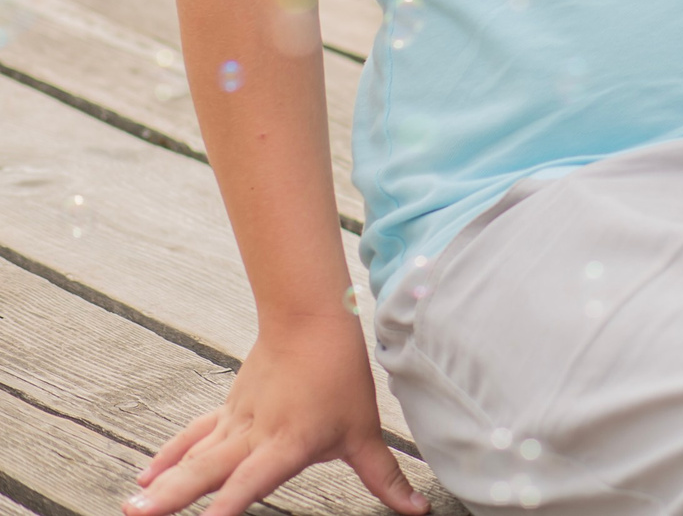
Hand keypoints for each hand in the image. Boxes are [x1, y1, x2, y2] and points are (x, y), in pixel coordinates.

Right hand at [128, 312, 426, 515]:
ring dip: (163, 482)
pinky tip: (144, 479)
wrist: (312, 321)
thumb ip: (383, 477)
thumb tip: (416, 509)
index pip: (255, 479)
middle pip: (211, 470)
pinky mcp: (226, 414)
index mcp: (290, 443)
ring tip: (132, 507)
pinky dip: (168, 458)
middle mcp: (256, 435)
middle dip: (175, 497)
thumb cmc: (341, 376)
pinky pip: (192, 439)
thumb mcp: (365, 432)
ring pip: (195, 456)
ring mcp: (237, 423)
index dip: (232, 503)